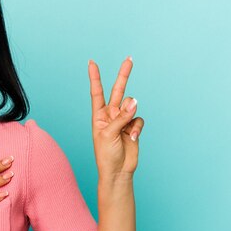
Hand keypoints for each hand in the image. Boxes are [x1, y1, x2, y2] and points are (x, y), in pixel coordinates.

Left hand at [88, 57, 144, 178]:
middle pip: (118, 91)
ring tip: (126, 130)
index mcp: (98, 115)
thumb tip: (135, 101)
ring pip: (132, 106)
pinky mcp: (133, 127)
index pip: (97, 92)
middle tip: (129, 59)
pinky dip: (137, 127)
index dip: (95, 77)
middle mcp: (111, 115)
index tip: (92, 62)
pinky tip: (132, 137)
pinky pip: (139, 119)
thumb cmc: (106, 154)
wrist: (118, 170)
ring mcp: (123, 120)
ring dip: (131, 115)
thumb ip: (122, 117)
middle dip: (124, 75)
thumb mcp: (108, 134)